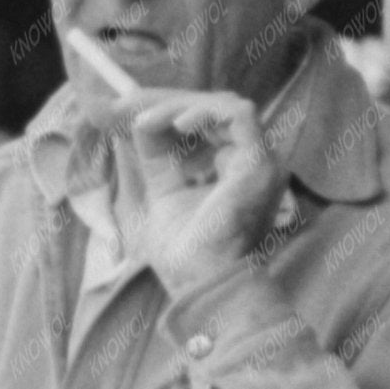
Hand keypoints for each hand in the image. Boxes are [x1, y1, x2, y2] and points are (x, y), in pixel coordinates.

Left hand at [121, 91, 284, 295]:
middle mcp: (253, 162)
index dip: (170, 110)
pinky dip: (204, 112)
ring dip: (181, 106)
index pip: (208, 124)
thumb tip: (141, 122)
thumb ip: (160, 159)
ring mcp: (261, 161)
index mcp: (236, 170)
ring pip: (224, 107)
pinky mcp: (259, 163)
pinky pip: (238, 115)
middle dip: (169, 102)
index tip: (129, 109)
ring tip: (146, 119)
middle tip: (128, 105)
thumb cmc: (186, 257)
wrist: (202, 286)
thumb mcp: (165, 194)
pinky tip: (177, 124)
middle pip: (215, 110)